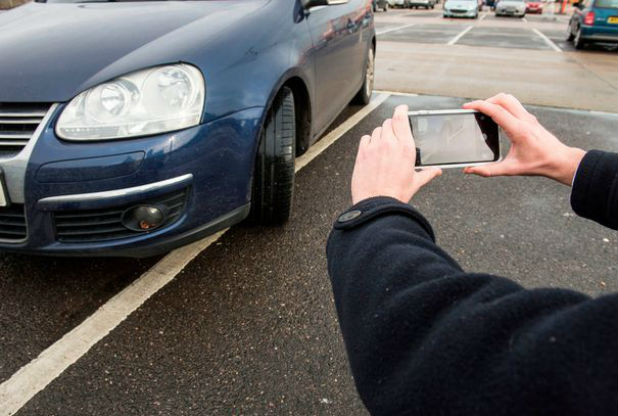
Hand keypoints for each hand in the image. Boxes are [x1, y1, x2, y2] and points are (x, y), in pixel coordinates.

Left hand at [351, 105, 441, 204]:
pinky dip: (369, 141)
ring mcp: (374, 147)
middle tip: (394, 136)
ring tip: (384, 146)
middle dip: (392, 127)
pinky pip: (365, 139)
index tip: (402, 108)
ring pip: (377, 130)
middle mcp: (389, 143)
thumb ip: (427, 173)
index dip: (401, 110)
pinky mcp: (362, 153)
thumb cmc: (396, 194)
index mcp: (405, 147)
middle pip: (388, 123)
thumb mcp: (415, 182)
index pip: (401, 118)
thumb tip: (436, 171)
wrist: (377, 203)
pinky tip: (373, 150)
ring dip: (381, 134)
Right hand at [463, 93, 585, 185]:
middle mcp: (524, 120)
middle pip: (503, 98)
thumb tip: (470, 170)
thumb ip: (489, 170)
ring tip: (484, 111)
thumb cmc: (538, 164)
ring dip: (495, 101)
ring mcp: (528, 117)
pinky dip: (502, 105)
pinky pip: (514, 105)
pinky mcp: (530, 118)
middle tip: (474, 110)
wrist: (559, 160)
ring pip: (509, 99)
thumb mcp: (511, 169)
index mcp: (519, 130)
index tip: (467, 107)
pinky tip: (497, 117)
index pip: (496, 110)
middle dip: (485, 101)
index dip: (479, 106)